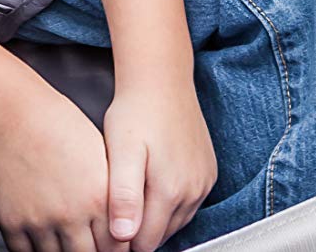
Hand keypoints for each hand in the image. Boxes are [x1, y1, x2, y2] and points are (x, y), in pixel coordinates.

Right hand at [0, 79, 124, 251]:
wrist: (17, 117)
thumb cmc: (61, 128)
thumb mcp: (102, 158)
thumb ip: (112, 195)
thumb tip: (120, 223)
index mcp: (98, 199)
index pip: (116, 246)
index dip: (116, 249)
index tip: (111, 246)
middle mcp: (70, 216)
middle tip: (89, 245)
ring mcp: (40, 222)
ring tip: (67, 244)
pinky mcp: (13, 223)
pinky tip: (43, 242)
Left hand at [101, 80, 216, 250]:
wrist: (162, 80)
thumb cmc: (136, 112)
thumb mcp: (121, 152)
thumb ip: (123, 196)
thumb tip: (123, 236)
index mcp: (170, 190)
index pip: (145, 243)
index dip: (123, 238)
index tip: (108, 220)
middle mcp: (193, 191)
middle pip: (161, 235)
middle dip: (138, 229)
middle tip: (116, 205)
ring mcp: (203, 182)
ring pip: (174, 222)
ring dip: (154, 216)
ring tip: (132, 193)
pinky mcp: (208, 173)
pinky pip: (188, 205)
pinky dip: (170, 203)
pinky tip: (151, 185)